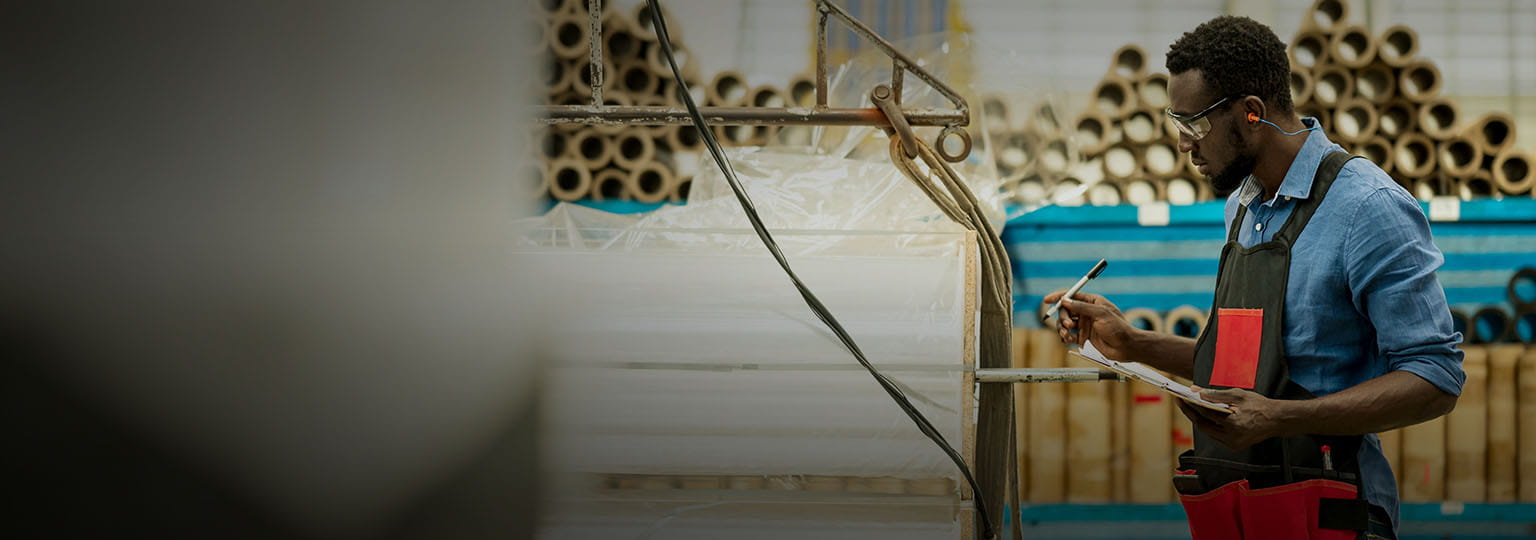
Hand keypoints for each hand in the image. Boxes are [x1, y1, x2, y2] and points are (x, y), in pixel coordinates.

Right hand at [1039, 291, 1137, 360]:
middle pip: (1066, 310)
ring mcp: (1084, 325)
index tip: (1047, 300)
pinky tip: (1068, 339)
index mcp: (1093, 302)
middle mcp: (1087, 312)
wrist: (1126, 347)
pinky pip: (1069, 335)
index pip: (1072, 295)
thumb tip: (1065, 300)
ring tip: (1066, 334)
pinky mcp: (1083, 337)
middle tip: (1069, 324)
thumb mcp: (1100, 313)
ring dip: (1062, 327)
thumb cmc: (1118, 328)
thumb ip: (1081, 307)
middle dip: (1063, 316)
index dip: (1059, 297)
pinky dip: (1065, 337)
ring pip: (1065, 323)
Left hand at [1177, 386, 1298, 450]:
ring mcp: (1233, 444)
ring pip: (1208, 431)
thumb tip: (1197, 391)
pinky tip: (1204, 415)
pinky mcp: (1233, 446)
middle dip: (1191, 413)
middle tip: (1182, 402)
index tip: (1183, 396)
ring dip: (1199, 419)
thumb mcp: (1238, 395)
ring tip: (1191, 406)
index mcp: (1234, 424)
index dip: (1192, 404)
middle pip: (1203, 425)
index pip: (1206, 414)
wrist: (1276, 420)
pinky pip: (1215, 435)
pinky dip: (1209, 425)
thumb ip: (1216, 394)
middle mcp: (1232, 437)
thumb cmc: (1259, 405)